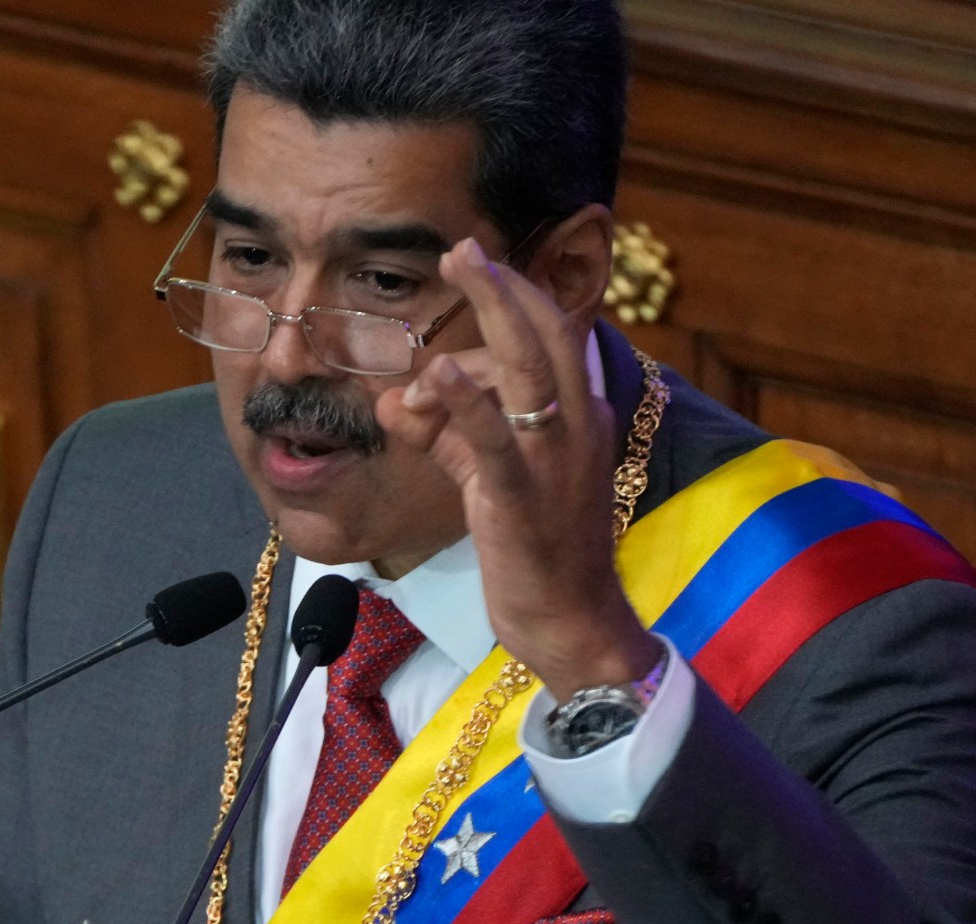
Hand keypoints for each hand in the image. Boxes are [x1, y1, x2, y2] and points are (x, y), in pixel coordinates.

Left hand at [377, 236, 657, 697]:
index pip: (554, 338)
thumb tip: (398, 402)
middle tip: (462, 248)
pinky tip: (437, 375)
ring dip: (488, 315)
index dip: (517, 295)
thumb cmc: (537, 551)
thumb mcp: (490, 479)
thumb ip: (448, 435)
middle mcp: (575, 428)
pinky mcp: (519, 499)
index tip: (479, 262)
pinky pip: (495, 439)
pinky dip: (467, 401)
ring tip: (448, 287)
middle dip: (502, 285)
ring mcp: (551, 461)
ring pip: (525, 369)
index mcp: (578, 419)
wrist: (571, 623)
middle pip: (545, 333)